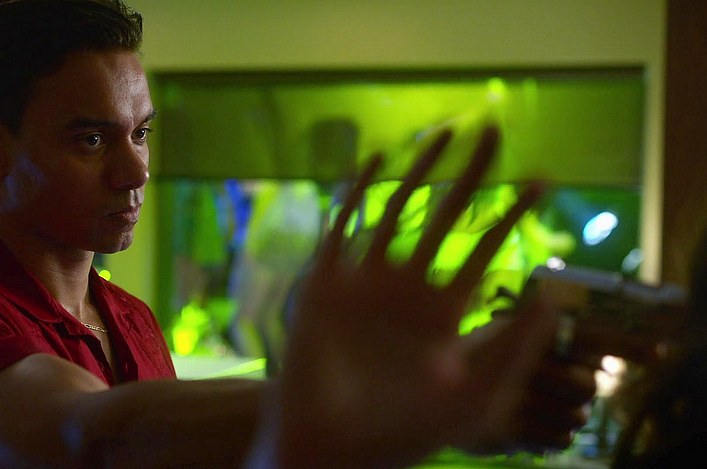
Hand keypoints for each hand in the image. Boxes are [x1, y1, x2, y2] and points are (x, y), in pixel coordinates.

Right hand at [262, 126, 559, 467]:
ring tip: (445, 133)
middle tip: (494, 131)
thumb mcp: (476, 396)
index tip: (543, 179)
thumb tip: (554, 293)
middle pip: (445, 217)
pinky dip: (356, 191)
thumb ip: (514, 347)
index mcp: (443, 312)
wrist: (329, 444)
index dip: (512, 215)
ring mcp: (365, 281)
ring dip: (420, 171)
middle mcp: (407, 289)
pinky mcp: (326, 281)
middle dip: (471, 174)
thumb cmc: (402, 430)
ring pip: (396, 210)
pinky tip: (375, 160)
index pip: (484, 250)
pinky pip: (343, 226)